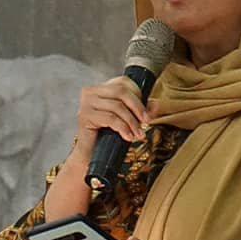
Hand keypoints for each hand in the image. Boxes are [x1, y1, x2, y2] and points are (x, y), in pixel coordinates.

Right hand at [43, 74, 147, 220]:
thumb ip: (140, 111)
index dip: (138, 95)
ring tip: (139, 135)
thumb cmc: (108, 137)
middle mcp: (90, 92)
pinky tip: (128, 137)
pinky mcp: (84, 117)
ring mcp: (85, 104)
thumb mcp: (127, 121)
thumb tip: (155, 104)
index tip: (146, 113)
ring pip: (117, 106)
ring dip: (132, 122)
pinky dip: (122, 128)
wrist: (90, 156)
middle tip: (147, 122)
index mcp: (100, 89)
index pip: (123, 82)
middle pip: (120, 91)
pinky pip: (110, 118)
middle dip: (137, 107)